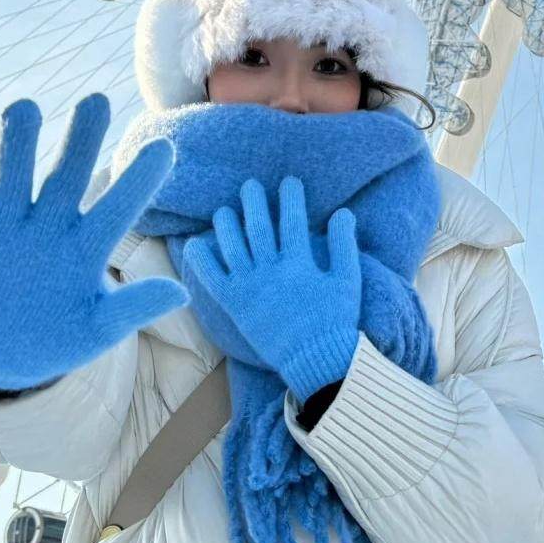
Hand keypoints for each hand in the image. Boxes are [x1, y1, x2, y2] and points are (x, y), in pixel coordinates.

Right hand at [0, 93, 187, 390]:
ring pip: (12, 169)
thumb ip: (132, 309)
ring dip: (18, 140)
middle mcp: (50, 223)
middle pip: (68, 173)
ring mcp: (6, 222)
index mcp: (88, 246)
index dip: (140, 180)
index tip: (166, 150)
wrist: (0, 355)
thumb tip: (182, 292)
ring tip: (24, 109)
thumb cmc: (60, 336)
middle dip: (80, 139)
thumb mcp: (97, 332)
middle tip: (95, 101)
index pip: (120, 208)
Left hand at [183, 176, 361, 401]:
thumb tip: (344, 212)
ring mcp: (251, 287)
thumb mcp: (348, 280)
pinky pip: (213, 278)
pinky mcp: (236, 305)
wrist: (315, 360)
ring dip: (227, 225)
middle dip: (254, 202)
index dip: (290, 198)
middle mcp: (272, 270)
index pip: (293, 220)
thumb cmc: (335, 320)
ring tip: (224, 209)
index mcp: (300, 263)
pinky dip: (202, 260)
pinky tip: (196, 243)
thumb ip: (344, 244)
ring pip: (234, 247)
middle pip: (259, 227)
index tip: (289, 182)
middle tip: (250, 185)